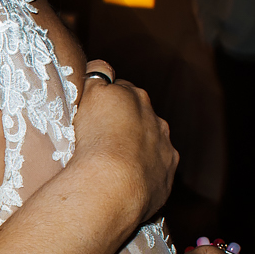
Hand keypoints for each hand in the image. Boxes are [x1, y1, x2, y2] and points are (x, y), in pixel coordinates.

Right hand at [70, 60, 176, 224]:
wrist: (113, 185)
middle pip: (139, 116)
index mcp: (136, 97)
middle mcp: (156, 120)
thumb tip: (100, 68)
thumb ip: (97, 77)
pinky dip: (143, 174)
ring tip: (114, 163)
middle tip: (101, 137)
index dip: (106, 99)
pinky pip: (155, 172)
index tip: (93, 110)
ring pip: (151, 144)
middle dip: (125, 122)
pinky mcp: (165, 178)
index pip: (121, 90)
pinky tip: (125, 182)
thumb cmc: (94, 139)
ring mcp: (164, 150)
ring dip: (137, 149)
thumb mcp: (89, 94)